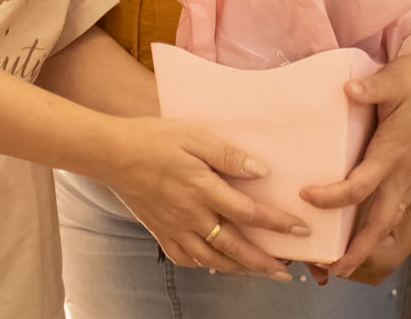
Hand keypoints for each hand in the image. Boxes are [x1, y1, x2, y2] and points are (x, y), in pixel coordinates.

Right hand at [97, 117, 306, 278]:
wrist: (110, 154)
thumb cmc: (152, 138)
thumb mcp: (194, 136)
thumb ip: (228, 155)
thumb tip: (261, 171)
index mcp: (202, 189)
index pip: (249, 213)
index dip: (277, 224)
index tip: (300, 230)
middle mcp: (191, 215)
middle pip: (234, 247)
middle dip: (264, 262)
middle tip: (286, 271)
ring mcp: (174, 228)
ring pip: (212, 259)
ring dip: (240, 269)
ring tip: (260, 273)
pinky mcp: (160, 232)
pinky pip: (185, 258)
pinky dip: (204, 265)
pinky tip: (216, 264)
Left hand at [299, 52, 410, 278]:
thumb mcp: (395, 79)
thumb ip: (372, 88)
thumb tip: (349, 89)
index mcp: (392, 152)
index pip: (360, 186)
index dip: (332, 196)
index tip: (306, 195)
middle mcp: (401, 172)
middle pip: (380, 222)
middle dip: (359, 249)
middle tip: (334, 270)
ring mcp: (408, 176)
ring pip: (388, 220)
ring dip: (368, 244)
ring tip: (343, 264)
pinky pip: (393, 209)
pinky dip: (377, 228)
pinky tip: (361, 233)